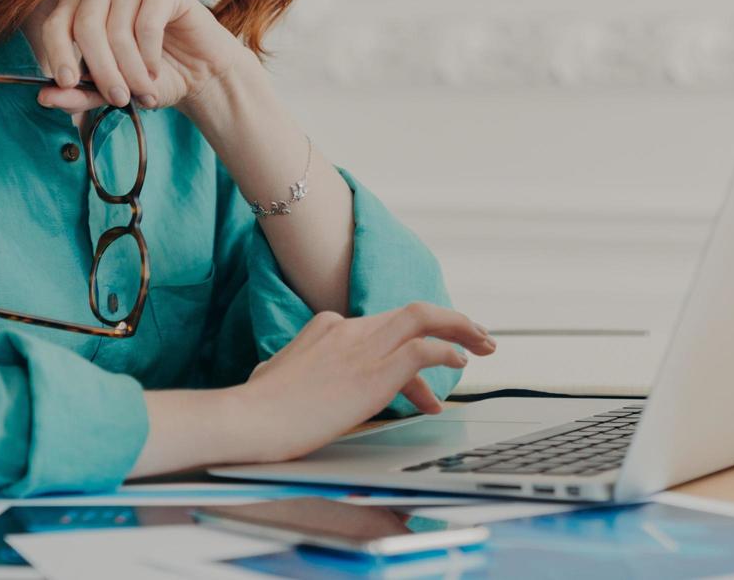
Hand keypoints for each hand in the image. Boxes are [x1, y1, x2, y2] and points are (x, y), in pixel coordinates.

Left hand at [33, 0, 250, 114]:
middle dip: (101, 70)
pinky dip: (150, 55)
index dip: (58, 53)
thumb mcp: (111, 92)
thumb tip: (45, 97)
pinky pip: (146, 22)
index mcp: (80, 7)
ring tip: (143, 90)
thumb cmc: (152, 78)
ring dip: (130, 69)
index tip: (67, 83)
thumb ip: (79, 94)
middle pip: (86, 26)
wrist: (200, 74)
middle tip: (117, 99)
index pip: (56, 23)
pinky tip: (156, 70)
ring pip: (117, 28)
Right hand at [238, 302, 497, 462]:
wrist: (248, 419)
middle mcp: (348, 327)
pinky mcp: (374, 371)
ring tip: (485, 343)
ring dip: (460, 328)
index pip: (383, 330)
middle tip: (479, 335)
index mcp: (327, 326)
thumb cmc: (256, 409)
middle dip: (450, 321)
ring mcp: (363, 346)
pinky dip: (446, 352)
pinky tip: (459, 364)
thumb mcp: (278, 376)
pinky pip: (424, 349)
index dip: (410, 352)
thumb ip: (298, 370)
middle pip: (412, 313)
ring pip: (425, 318)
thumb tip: (289, 379)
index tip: (423, 383)